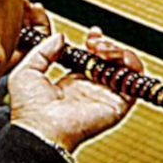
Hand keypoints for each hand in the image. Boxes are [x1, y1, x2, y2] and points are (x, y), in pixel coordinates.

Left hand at [6, 16, 137, 152]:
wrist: (38, 128)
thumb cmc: (28, 109)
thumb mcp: (27, 71)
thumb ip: (43, 51)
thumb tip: (59, 38)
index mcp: (73, 84)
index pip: (94, 60)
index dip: (97, 44)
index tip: (91, 35)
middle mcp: (92, 90)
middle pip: (111, 62)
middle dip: (106, 45)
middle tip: (93, 42)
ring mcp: (106, 98)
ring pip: (125, 69)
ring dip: (118, 52)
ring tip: (102, 49)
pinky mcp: (117, 106)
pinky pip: (135, 84)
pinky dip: (132, 66)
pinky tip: (118, 57)